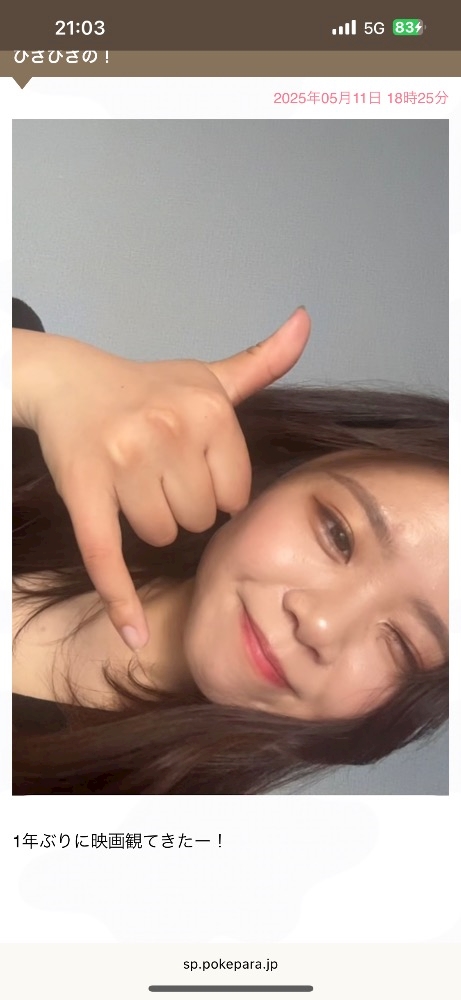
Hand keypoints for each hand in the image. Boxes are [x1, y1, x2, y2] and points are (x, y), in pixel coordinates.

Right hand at [29, 308, 310, 649]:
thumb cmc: (147, 387)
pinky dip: (121, 604)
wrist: (69, 381)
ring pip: (160, 536)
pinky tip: (134, 636)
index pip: (236, 494)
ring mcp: (124, 461)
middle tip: (157, 472)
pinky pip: (108, 557)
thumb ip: (262, 362)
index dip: (215, 490)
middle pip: (200, 518)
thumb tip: (305, 321)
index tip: (191, 467)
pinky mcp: (84, 491)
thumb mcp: (207, 376)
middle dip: (182, 507)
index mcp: (208, 409)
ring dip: (150, 525)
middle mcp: (169, 430)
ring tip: (132, 485)